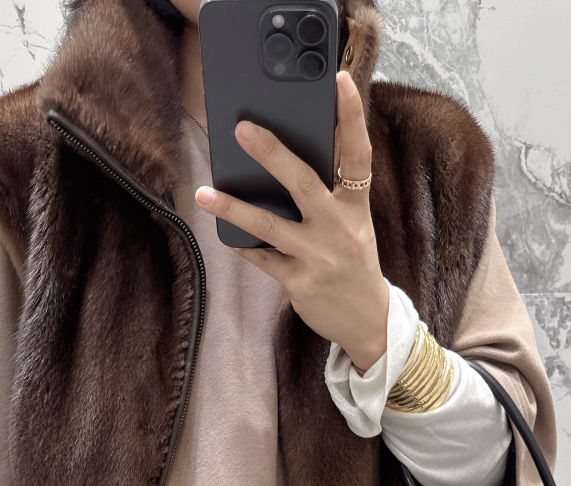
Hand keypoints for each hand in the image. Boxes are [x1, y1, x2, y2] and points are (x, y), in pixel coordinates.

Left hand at [195, 69, 387, 372]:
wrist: (366, 319)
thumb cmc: (353, 261)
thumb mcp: (352, 223)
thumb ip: (329, 194)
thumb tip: (284, 162)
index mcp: (356, 206)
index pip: (358, 154)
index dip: (351, 116)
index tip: (339, 81)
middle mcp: (338, 228)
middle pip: (303, 182)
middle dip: (272, 154)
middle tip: (243, 129)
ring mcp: (317, 256)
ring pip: (269, 226)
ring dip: (233, 208)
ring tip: (203, 193)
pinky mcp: (299, 282)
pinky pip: (262, 258)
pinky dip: (243, 245)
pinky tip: (225, 234)